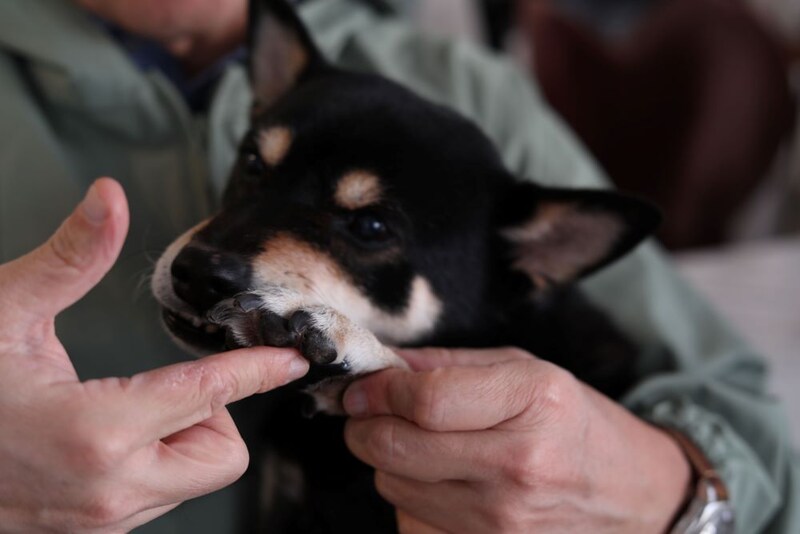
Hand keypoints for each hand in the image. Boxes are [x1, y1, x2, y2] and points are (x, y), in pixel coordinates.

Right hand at [0, 179, 308, 532]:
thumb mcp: (4, 311)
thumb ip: (70, 258)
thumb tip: (110, 199)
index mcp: (95, 431)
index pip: (211, 393)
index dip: (258, 369)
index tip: (289, 360)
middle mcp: (107, 491)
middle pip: (223, 457)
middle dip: (212, 414)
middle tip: (164, 383)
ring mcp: (96, 522)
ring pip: (192, 480)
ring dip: (179, 438)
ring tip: (122, 407)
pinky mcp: (86, 533)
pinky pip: (154, 496)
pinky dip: (151, 462)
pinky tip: (105, 436)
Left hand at [343, 348, 689, 532]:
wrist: (632, 495)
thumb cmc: (576, 423)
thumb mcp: (527, 369)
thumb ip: (449, 364)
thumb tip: (381, 366)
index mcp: (534, 401)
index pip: (424, 401)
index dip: (377, 390)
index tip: (361, 386)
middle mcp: (519, 464)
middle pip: (396, 448)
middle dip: (365, 425)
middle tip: (368, 410)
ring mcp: (505, 518)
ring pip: (394, 486)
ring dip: (389, 460)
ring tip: (417, 443)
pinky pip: (413, 520)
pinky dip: (411, 496)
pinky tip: (439, 479)